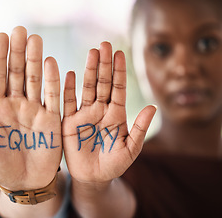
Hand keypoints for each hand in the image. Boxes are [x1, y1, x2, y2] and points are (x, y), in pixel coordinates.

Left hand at [0, 26, 61, 190]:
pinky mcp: (51, 119)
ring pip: (34, 79)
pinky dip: (53, 81)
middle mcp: (15, 104)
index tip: (1, 36)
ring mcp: (34, 109)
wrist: (23, 183)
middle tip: (20, 29)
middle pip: (16, 72)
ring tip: (35, 39)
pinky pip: (52, 96)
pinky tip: (51, 63)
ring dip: (35, 59)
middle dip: (18, 51)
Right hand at [62, 41, 155, 182]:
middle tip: (105, 44)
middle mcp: (100, 110)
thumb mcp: (130, 149)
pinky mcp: (69, 122)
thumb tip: (153, 107)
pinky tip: (70, 74)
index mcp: (116, 114)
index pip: (118, 88)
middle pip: (103, 83)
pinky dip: (68, 89)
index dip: (119, 71)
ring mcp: (84, 115)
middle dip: (104, 64)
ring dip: (89, 71)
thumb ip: (140, 129)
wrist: (93, 179)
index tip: (120, 53)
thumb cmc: (114, 164)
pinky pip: (68, 103)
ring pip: (87, 88)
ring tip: (92, 53)